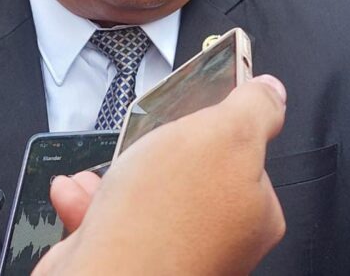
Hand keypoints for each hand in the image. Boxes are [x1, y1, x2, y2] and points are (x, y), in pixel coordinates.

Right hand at [34, 75, 286, 275]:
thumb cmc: (165, 221)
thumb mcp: (224, 136)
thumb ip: (253, 109)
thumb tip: (272, 91)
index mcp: (254, 211)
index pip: (243, 153)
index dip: (214, 126)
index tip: (191, 113)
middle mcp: (218, 238)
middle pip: (186, 170)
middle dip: (153, 148)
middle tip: (145, 141)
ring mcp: (174, 251)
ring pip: (142, 193)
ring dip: (114, 173)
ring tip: (104, 170)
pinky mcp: (131, 258)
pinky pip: (110, 217)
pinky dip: (91, 201)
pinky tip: (78, 193)